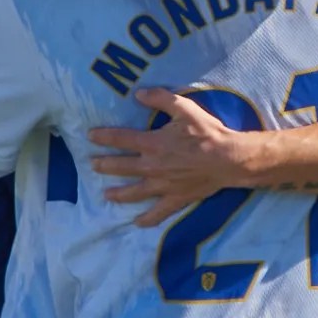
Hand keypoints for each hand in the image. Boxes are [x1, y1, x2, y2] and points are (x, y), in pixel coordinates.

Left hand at [90, 89, 258, 226]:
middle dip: (104, 165)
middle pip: (121, 167)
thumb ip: (160, 99)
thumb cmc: (207, 132)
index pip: (121, 139)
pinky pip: (158, 212)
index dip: (104, 137)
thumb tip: (138, 94)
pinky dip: (147, 219)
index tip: (90, 136)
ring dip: (118, 193)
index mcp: (153, 143)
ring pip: (134, 192)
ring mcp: (162, 185)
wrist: (227, 159)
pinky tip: (137, 223)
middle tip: (92, 165)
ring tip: (106, 195)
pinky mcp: (175, 198)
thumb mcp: (185, 108)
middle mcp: (152, 166)